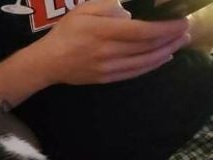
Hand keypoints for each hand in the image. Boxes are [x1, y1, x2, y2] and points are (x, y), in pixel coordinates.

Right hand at [30, 0, 190, 84]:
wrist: (47, 62)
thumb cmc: (66, 32)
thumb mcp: (83, 9)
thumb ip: (108, 6)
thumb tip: (129, 13)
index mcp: (102, 31)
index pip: (142, 31)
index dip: (166, 28)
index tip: (181, 22)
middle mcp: (107, 51)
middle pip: (147, 47)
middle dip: (170, 39)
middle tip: (185, 31)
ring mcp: (107, 67)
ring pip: (144, 61)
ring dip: (166, 53)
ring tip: (179, 44)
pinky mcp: (106, 78)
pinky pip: (134, 72)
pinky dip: (151, 66)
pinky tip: (162, 58)